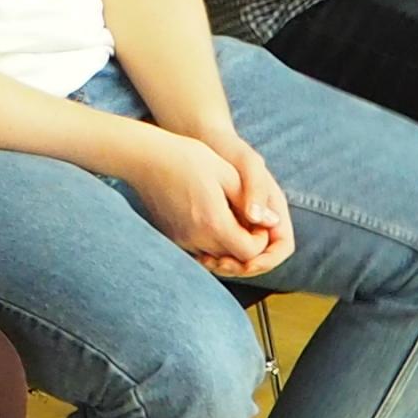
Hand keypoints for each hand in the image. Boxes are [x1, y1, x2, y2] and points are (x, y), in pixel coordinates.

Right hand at [124, 126, 280, 275]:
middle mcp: (196, 238)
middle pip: (234, 259)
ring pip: (217, 258)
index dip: (261, 239)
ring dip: (230, 245)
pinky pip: (200, 250)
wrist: (146, 157)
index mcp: (213, 222)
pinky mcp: (173, 238)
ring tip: (231, 218)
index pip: (249, 252)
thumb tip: (272, 223)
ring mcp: (182, 240)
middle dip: (247, 244)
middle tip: (248, 221)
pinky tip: (213, 220)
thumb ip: (251, 201)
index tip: (258, 219)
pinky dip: (212, 242)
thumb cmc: (188, 158)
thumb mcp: (227, 173)